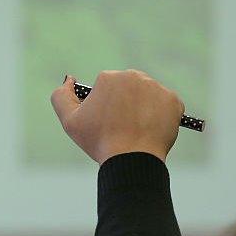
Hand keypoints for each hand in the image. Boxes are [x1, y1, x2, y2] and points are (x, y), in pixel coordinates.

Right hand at [51, 71, 183, 163]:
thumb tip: (69, 79)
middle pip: (129, 89)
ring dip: (143, 109)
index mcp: (109, 77)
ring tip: (136, 131)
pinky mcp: (174, 102)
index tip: (107, 123)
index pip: (107, 88)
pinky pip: (166, 106)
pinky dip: (160, 117)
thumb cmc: (99, 142)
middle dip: (126, 104)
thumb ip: (61, 96)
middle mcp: (135, 77)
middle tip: (123, 128)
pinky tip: (151, 130)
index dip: (105, 106)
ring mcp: (157, 88)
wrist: (132, 159)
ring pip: (148, 96)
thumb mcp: (70, 121)